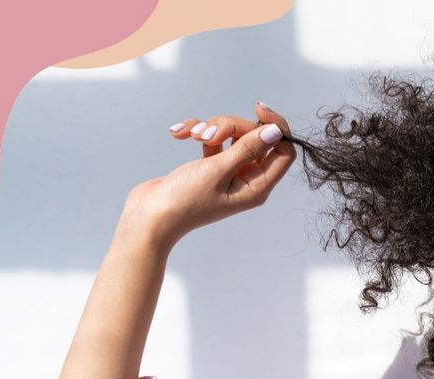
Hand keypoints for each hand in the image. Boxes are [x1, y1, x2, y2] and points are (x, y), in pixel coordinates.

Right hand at [118, 101, 295, 246]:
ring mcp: (228, 172)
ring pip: (232, 135)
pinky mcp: (210, 166)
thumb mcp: (218, 170)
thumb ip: (248, 148)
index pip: (284, 151)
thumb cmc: (184, 200)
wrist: (150, 216)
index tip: (257, 108)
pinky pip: (212, 140)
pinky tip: (179, 134)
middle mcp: (247, 180)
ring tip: (192, 136)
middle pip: (254, 138)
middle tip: (207, 133)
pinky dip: (197, 132)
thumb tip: (276, 132)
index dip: (276, 127)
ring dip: (212, 128)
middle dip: (231, 127)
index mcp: (258, 186)